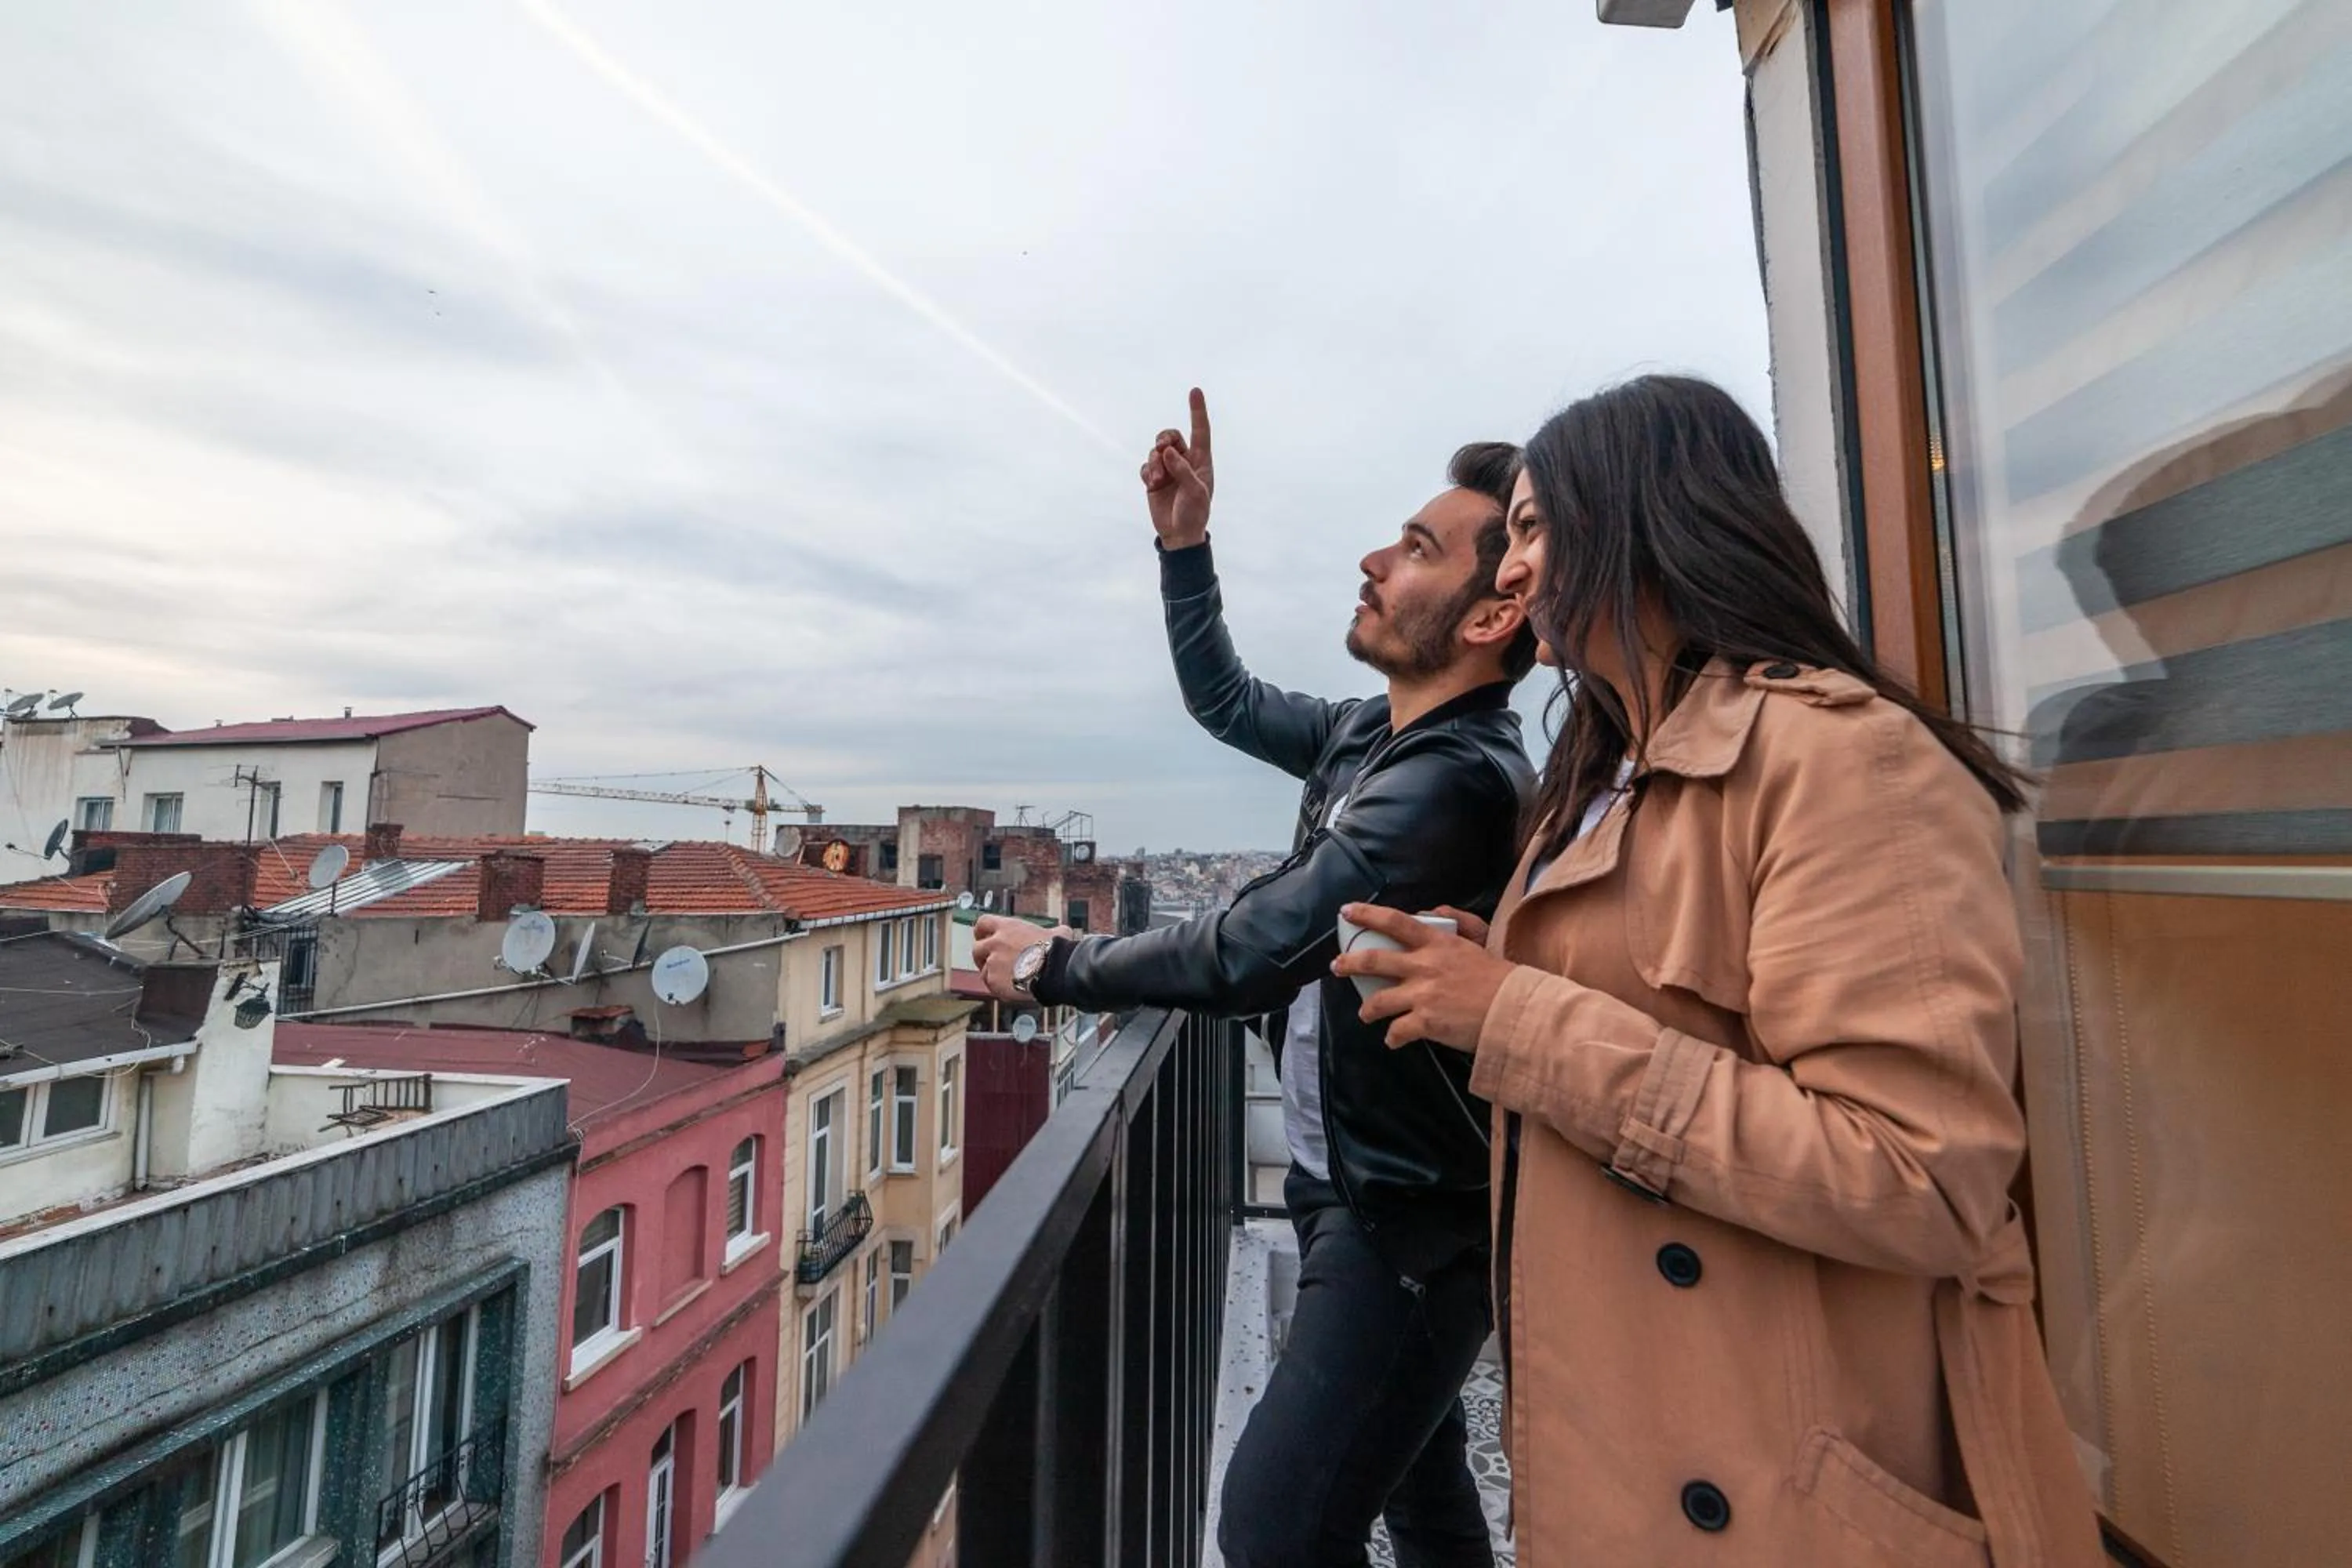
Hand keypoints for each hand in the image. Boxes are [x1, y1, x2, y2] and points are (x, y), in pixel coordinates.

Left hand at [972, 915, 1075, 1001]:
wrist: (1055, 970)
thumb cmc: (1057, 951)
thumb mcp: (1056, 933)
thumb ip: (1052, 932)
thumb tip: (1063, 932)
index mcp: (1008, 927)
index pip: (983, 923)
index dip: (982, 932)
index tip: (984, 938)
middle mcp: (995, 943)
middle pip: (976, 949)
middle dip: (982, 957)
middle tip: (992, 963)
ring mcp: (992, 962)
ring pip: (983, 970)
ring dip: (992, 974)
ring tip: (1007, 980)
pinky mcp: (993, 981)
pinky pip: (991, 985)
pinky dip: (998, 988)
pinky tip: (1011, 989)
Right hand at [1141, 388, 1214, 548]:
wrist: (1179, 534)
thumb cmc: (1195, 513)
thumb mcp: (1196, 492)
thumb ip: (1183, 470)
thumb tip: (1168, 452)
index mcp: (1200, 461)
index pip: (1200, 431)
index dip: (1197, 411)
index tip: (1195, 391)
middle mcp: (1184, 461)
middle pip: (1171, 435)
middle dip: (1164, 438)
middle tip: (1162, 448)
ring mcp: (1168, 469)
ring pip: (1155, 451)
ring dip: (1154, 462)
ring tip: (1157, 480)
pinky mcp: (1154, 479)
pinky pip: (1145, 466)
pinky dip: (1147, 473)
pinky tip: (1152, 485)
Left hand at [1330, 903, 1515, 1051]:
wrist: (1513, 1009)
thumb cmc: (1499, 976)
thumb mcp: (1477, 940)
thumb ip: (1455, 922)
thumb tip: (1432, 912)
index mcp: (1437, 942)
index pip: (1395, 922)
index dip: (1367, 915)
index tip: (1346, 911)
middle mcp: (1424, 966)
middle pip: (1373, 961)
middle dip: (1349, 963)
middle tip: (1336, 966)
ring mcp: (1422, 995)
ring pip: (1378, 1002)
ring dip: (1367, 1009)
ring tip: (1365, 1014)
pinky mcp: (1425, 1023)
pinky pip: (1397, 1031)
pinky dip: (1392, 1038)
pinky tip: (1393, 1040)